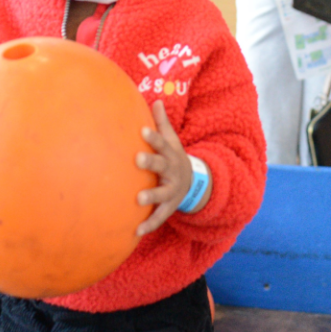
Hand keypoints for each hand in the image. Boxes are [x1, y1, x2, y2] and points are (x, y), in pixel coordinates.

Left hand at [135, 101, 193, 235]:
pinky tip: (135, 232)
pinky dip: (149, 225)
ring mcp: (172, 190)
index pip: (162, 144)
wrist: (195, 183)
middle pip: (162, 166)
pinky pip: (159, 217)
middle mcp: (172, 172)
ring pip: (162, 193)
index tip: (141, 131)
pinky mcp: (169, 207)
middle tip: (137, 159)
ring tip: (138, 199)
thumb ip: (162, 123)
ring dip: (151, 196)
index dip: (153, 137)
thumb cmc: (174, 158)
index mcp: (171, 154)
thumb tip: (155, 99)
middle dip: (151, 162)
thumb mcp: (172, 141)